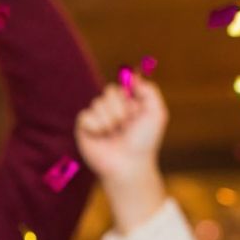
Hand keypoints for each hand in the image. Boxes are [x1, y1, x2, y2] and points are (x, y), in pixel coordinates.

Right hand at [77, 75, 168, 233]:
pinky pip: (85, 115)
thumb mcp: (156, 113)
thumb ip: (149, 91)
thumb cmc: (144, 141)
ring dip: (109, 120)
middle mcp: (111, 109)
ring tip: (113, 134)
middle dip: (120, 109)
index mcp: (128, 104)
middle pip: (109, 91)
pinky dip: (96, 127)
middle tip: (125, 126)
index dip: (129, 98)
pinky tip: (101, 137)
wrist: (129, 164)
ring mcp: (97, 118)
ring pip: (98, 103)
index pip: (122, 86)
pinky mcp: (83, 128)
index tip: (135, 112)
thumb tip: (132, 75)